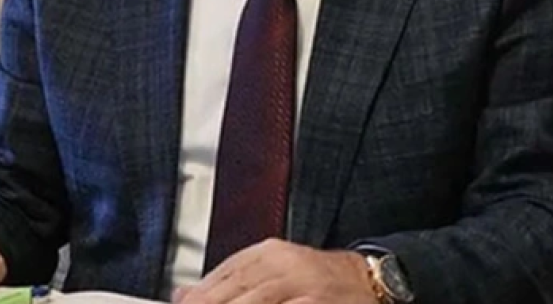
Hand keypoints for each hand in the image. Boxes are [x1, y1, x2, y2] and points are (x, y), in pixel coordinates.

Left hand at [172, 239, 373, 303]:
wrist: (370, 281)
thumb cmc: (318, 281)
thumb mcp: (273, 272)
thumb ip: (230, 282)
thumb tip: (182, 294)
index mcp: (267, 253)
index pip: (223, 274)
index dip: (200, 295)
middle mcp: (284, 264)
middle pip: (236, 288)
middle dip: (210, 303)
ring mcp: (304, 283)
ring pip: (257, 299)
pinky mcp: (320, 301)